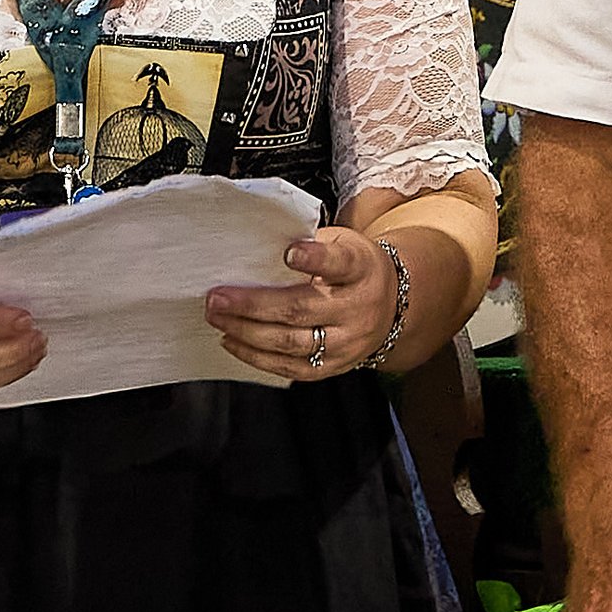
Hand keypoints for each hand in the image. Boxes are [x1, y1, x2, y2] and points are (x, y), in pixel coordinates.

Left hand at [207, 227, 400, 381]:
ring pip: (291, 342)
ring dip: (247, 332)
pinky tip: (234, 341)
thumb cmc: (357, 269)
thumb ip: (310, 243)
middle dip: (253, 304)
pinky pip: (291, 367)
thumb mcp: (344, 243)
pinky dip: (256, 356)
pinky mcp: (335, 366)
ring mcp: (347, 342)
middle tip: (218, 298)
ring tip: (219, 319)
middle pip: (302, 309)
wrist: (393, 306)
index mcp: (362, 269)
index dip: (315, 258)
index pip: (340, 263)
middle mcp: (357, 308)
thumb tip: (258, 247)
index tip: (289, 253)